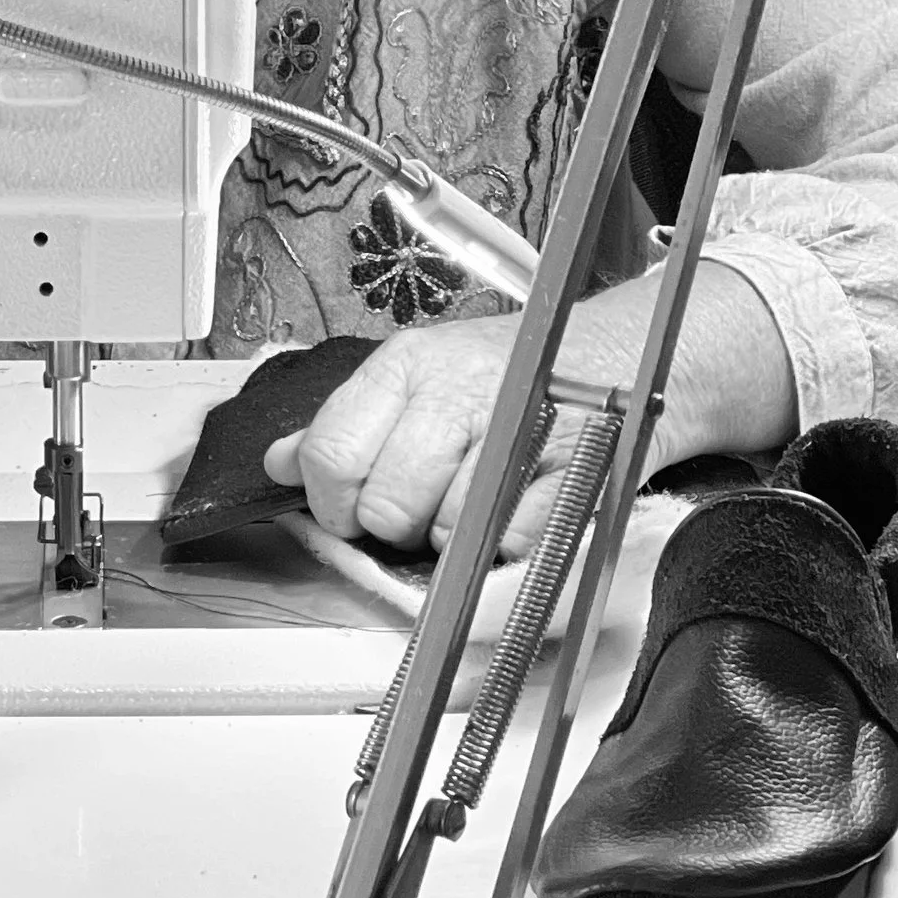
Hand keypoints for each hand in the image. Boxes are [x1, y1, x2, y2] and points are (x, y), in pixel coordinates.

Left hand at [263, 316, 588, 557]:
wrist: (619, 357)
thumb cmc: (508, 372)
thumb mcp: (416, 376)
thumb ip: (346, 422)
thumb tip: (277, 462)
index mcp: (406, 365)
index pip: (330, 454)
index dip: (331, 501)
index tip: (350, 508)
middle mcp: (456, 390)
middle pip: (384, 506)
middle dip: (394, 526)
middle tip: (420, 506)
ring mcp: (516, 430)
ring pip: (445, 531)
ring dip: (455, 535)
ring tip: (473, 497)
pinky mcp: (570, 470)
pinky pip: (511, 541)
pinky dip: (508, 540)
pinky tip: (515, 504)